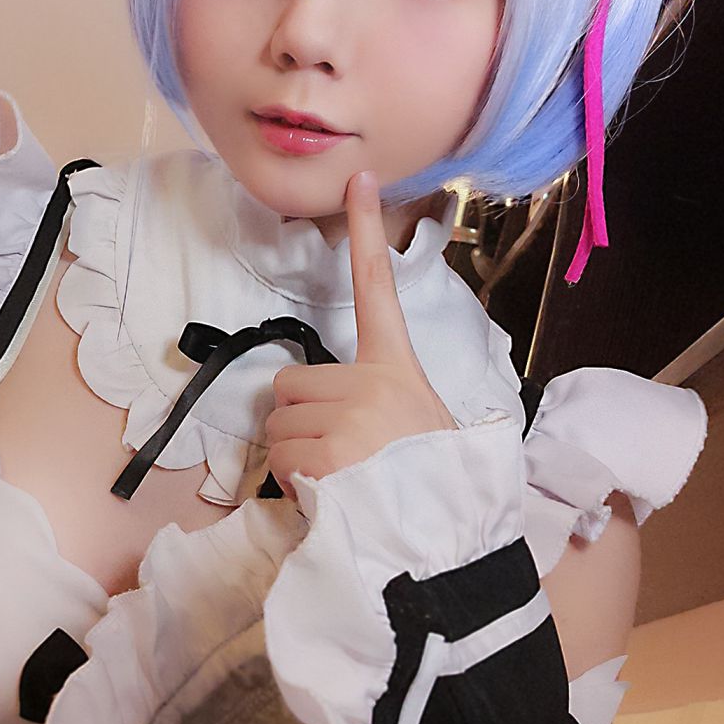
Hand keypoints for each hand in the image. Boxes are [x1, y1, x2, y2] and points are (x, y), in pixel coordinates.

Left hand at [264, 171, 456, 496]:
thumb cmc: (433, 487)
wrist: (446, 544)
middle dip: (298, 421)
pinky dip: (293, 484)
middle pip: (288, 384)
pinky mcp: (327, 454)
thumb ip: (373, 401)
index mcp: (397, 368)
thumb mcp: (419, 425)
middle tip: (336, 454)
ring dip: (294, 457)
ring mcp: (349, 418)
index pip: (377, 287)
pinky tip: (332, 498)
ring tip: (340, 480)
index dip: (365, 230)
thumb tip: (324, 409)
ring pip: (277, 425)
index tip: (358, 179)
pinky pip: (278, 460)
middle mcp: (371, 382)